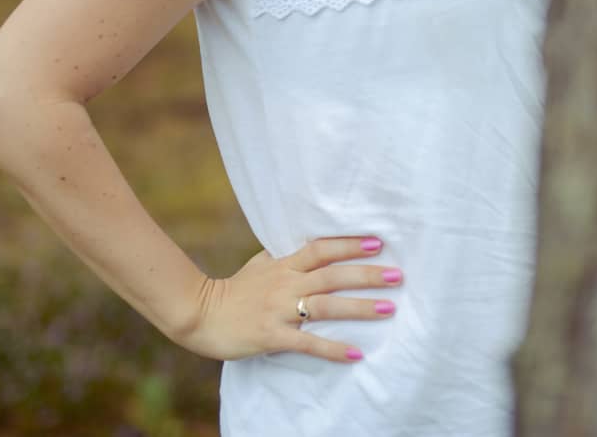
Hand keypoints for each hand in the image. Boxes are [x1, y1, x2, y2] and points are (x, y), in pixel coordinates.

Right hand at [181, 236, 402, 362]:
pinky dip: (332, 348)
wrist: (199, 314)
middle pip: (332, 275)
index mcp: (283, 264)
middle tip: (398, 275)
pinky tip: (355, 353)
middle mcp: (285, 284)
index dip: (349, 244)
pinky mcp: (271, 336)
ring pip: (325, 306)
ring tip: (388, 308)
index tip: (378, 243)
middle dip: (366, 274)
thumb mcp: (260, 264)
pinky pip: (307, 342)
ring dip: (359, 308)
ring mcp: (279, 310)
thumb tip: (310, 245)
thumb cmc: (233, 290)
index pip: (321, 249)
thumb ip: (286, 256)